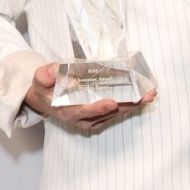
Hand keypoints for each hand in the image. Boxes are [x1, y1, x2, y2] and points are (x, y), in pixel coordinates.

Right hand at [25, 62, 156, 129]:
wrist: (45, 100)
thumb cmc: (44, 89)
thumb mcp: (39, 79)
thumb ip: (45, 75)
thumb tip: (55, 70)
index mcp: (67, 111)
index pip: (84, 110)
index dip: (98, 108)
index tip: (112, 103)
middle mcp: (82, 118)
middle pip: (107, 113)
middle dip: (128, 105)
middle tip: (144, 97)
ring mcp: (91, 119)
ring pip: (116, 113)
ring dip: (134, 104)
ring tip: (150, 94)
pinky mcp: (98, 117)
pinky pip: (116, 111)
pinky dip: (130, 104)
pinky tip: (142, 96)